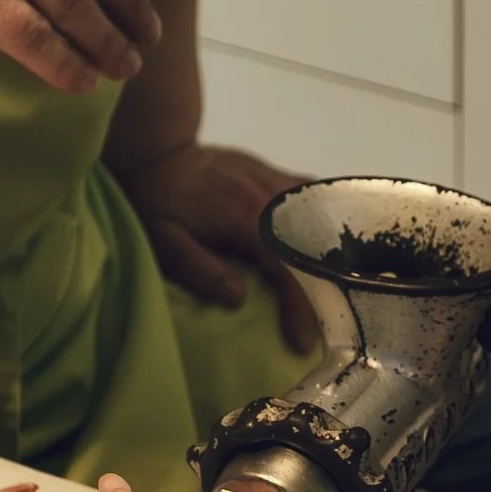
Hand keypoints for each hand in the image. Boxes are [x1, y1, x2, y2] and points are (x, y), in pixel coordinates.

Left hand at [112, 143, 316, 352]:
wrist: (156, 150)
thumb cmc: (155, 201)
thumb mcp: (165, 242)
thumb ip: (200, 270)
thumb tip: (240, 297)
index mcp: (245, 219)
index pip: (286, 268)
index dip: (298, 307)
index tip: (302, 341)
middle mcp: (268, 197)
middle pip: (313, 246)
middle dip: (325, 287)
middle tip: (328, 320)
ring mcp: (273, 180)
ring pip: (318, 217)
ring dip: (329, 252)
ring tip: (335, 285)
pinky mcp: (272, 172)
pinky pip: (309, 194)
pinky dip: (323, 216)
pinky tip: (328, 237)